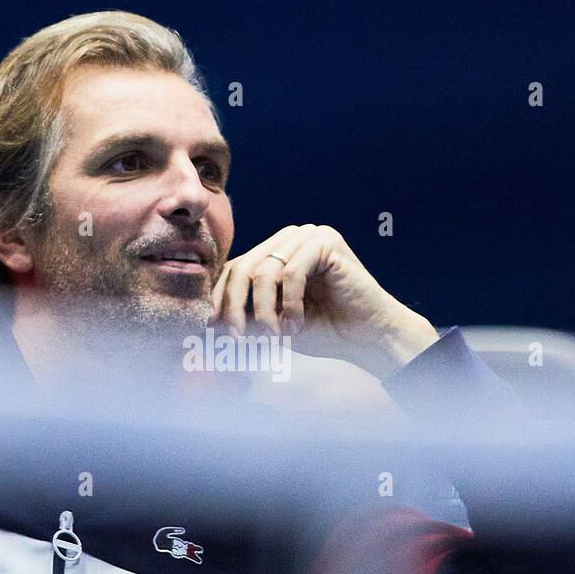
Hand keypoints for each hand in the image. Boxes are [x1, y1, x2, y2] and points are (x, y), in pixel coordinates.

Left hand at [210, 224, 438, 379]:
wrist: (367, 337)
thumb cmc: (323, 331)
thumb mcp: (272, 324)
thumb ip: (245, 315)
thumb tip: (206, 320)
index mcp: (275, 251)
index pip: (234, 268)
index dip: (219, 299)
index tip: (213, 329)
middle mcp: (289, 238)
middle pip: (243, 267)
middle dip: (234, 307)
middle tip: (236, 338)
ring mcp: (308, 235)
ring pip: (265, 271)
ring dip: (265, 311)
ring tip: (276, 336)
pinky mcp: (326, 241)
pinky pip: (292, 272)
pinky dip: (290, 304)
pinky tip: (296, 326)